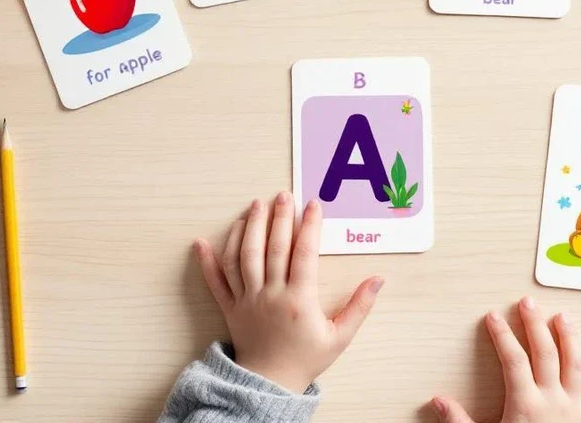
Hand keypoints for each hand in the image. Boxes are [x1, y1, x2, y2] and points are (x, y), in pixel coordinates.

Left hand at [193, 192, 383, 392]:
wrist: (270, 384)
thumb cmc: (306, 359)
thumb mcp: (340, 336)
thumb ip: (360, 306)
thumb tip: (378, 280)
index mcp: (299, 300)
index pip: (305, 254)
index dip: (309, 227)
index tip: (313, 205)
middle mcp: (271, 294)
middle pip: (274, 248)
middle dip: (279, 218)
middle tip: (283, 195)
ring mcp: (248, 299)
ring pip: (244, 257)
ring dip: (249, 228)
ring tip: (255, 206)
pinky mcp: (230, 308)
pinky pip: (216, 282)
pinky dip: (208, 261)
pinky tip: (202, 241)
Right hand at [431, 297, 580, 422]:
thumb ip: (459, 422)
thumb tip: (438, 401)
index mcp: (525, 404)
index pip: (512, 358)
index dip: (502, 335)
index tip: (492, 317)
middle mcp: (552, 401)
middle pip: (545, 352)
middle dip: (535, 324)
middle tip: (527, 303)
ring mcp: (573, 410)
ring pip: (575, 364)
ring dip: (569, 338)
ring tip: (563, 317)